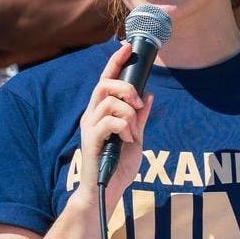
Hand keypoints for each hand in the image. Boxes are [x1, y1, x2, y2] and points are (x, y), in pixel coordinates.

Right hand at [73, 42, 152, 208]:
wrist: (106, 192)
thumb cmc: (118, 166)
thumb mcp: (136, 138)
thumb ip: (140, 118)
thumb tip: (149, 95)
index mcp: (102, 112)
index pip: (106, 79)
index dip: (115, 61)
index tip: (127, 46)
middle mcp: (92, 115)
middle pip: (104, 84)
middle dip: (125, 87)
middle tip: (138, 104)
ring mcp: (90, 128)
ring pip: (109, 102)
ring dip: (128, 112)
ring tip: (133, 130)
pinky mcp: (91, 141)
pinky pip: (109, 122)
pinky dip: (124, 127)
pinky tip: (127, 140)